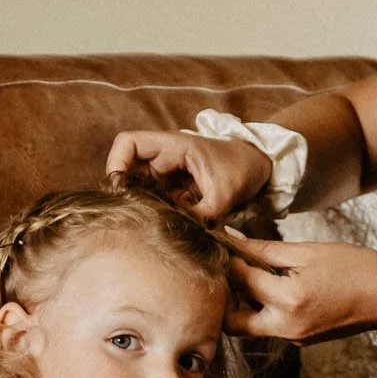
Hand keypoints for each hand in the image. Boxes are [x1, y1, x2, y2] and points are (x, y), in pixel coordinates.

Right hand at [105, 129, 269, 220]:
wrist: (260, 168)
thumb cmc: (243, 169)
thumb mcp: (226, 193)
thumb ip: (204, 214)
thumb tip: (181, 233)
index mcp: (173, 145)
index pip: (128, 144)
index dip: (116, 163)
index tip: (121, 190)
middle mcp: (164, 156)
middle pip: (127, 169)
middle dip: (128, 192)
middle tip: (137, 215)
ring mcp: (167, 172)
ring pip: (139, 187)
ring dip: (143, 204)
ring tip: (153, 222)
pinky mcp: (173, 187)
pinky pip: (154, 198)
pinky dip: (156, 211)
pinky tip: (166, 225)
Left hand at [224, 230, 376, 341]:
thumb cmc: (354, 267)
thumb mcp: (307, 251)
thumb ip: (265, 249)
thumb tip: (231, 239)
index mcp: (287, 299)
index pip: (239, 279)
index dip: (226, 258)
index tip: (221, 243)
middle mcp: (285, 326)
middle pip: (232, 321)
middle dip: (227, 296)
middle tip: (233, 269)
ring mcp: (293, 338)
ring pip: (250, 326)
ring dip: (246, 303)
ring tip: (258, 275)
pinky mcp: (300, 341)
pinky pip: (271, 327)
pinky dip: (267, 309)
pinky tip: (281, 288)